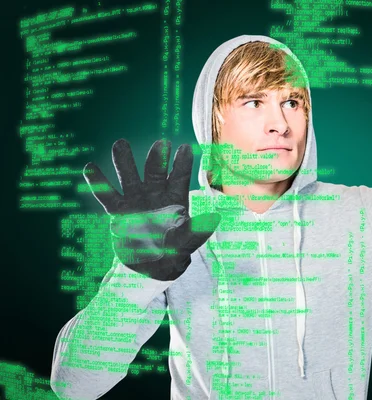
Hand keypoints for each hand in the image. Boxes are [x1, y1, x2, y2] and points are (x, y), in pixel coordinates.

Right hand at [83, 139, 220, 280]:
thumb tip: (215, 218)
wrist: (151, 266)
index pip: (180, 176)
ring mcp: (136, 199)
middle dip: (157, 157)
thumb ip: (197, 231)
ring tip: (120, 144)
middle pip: (155, 171)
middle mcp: (155, 193)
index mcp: (175, 197)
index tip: (184, 148)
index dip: (182, 163)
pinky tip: (89, 167)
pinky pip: (107, 195)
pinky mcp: (118, 211)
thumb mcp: (186, 242)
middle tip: (161, 143)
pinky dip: (98, 182)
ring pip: (129, 176)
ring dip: (124, 161)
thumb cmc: (173, 250)